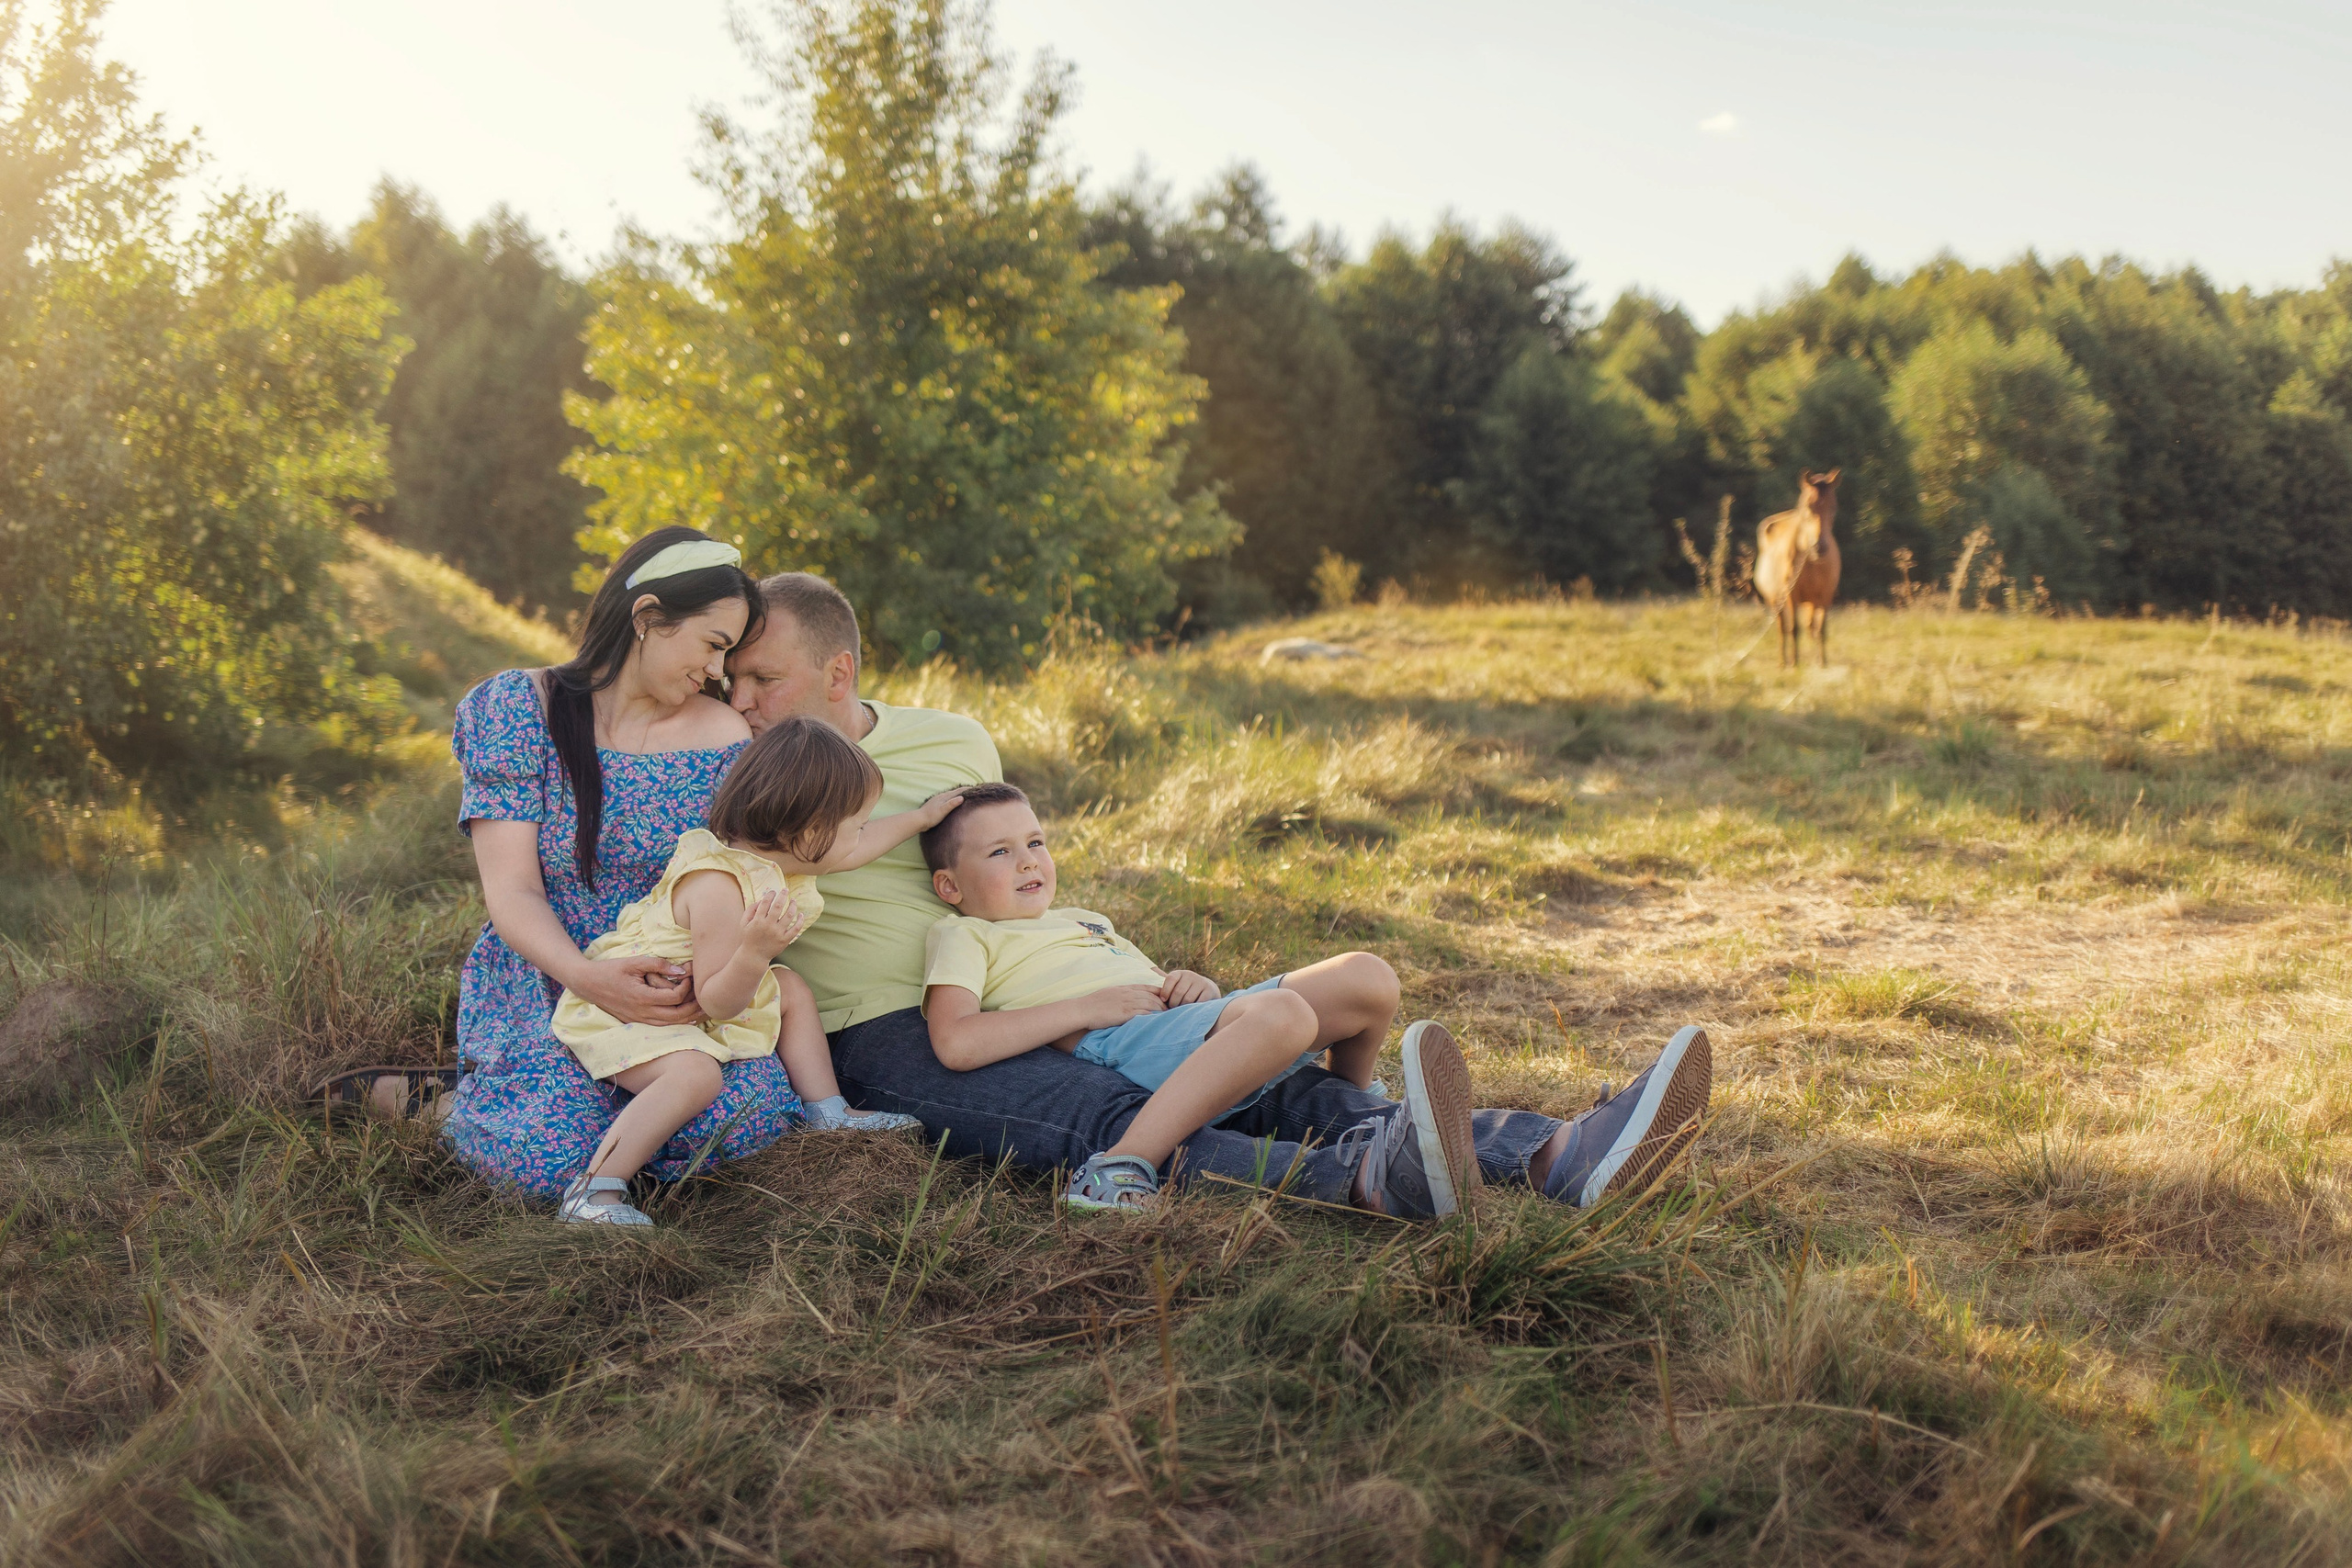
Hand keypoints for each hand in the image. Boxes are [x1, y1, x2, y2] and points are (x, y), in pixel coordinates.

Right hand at [573, 952, 705, 1026]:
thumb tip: (681, 969)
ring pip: (672, 1024)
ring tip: (705, 1008)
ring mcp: (640, 1020)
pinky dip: (678, 1021)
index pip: (674, 998)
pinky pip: (663, 1025)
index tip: (690, 974)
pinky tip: (689, 1016)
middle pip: (678, 1016)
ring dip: (690, 1017)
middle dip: (695, 1007)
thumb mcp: (633, 962)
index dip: (687, 987)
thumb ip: (658, 964)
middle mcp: (642, 1013)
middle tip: (708, 996)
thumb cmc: (611, 970)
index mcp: (642, 997)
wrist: (588, 984)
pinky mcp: (638, 1022)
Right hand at [740, 888, 806, 956]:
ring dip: (793, 905)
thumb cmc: (748, 938)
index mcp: (758, 921)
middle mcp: (768, 926)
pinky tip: (800, 914)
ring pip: (789, 915)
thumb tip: (761, 900)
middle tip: (785, 890)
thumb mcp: (743, 923)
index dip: (770, 894)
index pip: (765, 902)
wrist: (753, 957)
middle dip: (782, 895)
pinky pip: (796, 928)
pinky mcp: (785, 940)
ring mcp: (778, 933)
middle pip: (778, 906)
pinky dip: (800, 920)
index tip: (773, 892)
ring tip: (793, 901)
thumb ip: (750, 910)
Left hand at [914, 787, 968, 827]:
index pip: (958, 791)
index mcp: (944, 797)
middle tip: (971, 790)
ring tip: (962, 794)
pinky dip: (951, 799)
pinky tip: (950, 802)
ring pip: (949, 795)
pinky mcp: (935, 805)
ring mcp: (937, 800)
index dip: (966, 789)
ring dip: (956, 794)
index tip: (974, 788)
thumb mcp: (943, 810)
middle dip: (962, 790)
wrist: (918, 820)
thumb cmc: (931, 816)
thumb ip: (952, 804)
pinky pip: (946, 799)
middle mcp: (941, 797)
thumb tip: (962, 797)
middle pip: (954, 792)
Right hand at [1073, 984, 1166, 1030]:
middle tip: (1172, 1007)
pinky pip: (1144, 1013)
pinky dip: (1153, 1016)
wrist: (1083, 1009)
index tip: (1166, 995)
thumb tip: (1124, 999)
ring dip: (1162, 1009)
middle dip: (1164, 1001)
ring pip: (1151, 1003)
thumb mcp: (1108, 994)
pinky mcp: (1125, 1013)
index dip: (1159, 991)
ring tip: (1169, 1015)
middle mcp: (1128, 993)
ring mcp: (1127, 1003)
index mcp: (1124, 988)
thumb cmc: (1092, 1004)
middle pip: (1152, 995)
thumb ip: (1119, 995)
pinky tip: (1159, 1020)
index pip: (1146, 987)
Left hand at [1158, 969, 1219, 1006]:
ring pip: (1188, 999)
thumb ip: (1165, 983)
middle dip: (1174, 1003)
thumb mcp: (1174, 985)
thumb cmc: (1185, 991)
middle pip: (1178, 992)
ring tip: (1181, 1011)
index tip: (1163, 1001)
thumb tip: (1151, 970)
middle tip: (1173, 1009)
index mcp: (1179, 973)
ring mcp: (1201, 982)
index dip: (1165, 991)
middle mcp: (1191, 975)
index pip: (1170, 979)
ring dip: (1183, 1008)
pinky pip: (1199, 1003)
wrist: (1207, 991)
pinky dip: (1193, 1009)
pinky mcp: (1210, 990)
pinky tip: (1191, 1011)